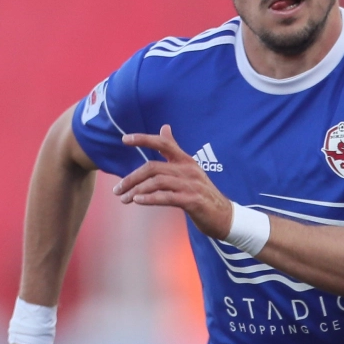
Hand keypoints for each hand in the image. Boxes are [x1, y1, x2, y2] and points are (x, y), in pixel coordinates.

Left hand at [117, 124, 233, 239]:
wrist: (225, 216)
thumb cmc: (203, 193)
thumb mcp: (189, 169)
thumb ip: (174, 150)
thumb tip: (164, 127)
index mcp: (186, 161)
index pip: (164, 144)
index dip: (144, 139)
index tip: (124, 139)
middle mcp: (188, 170)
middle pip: (153, 167)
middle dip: (131, 178)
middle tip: (118, 189)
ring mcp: (191, 185)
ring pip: (157, 182)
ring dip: (137, 190)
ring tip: (124, 199)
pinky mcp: (193, 201)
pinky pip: (167, 197)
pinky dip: (150, 198)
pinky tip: (138, 200)